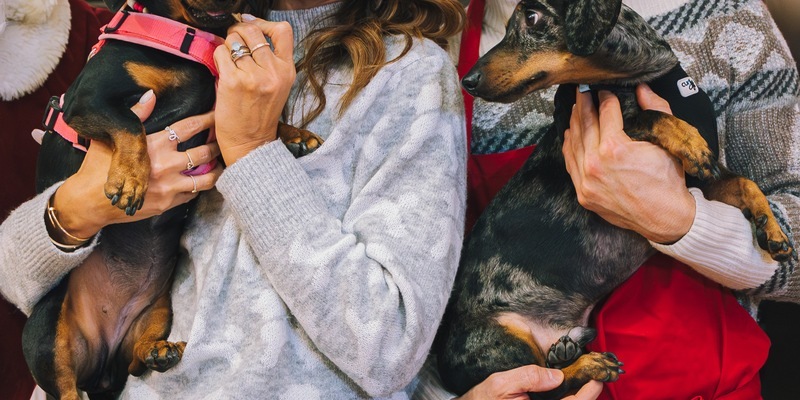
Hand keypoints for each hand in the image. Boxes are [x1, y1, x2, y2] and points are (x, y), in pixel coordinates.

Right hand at [52, 91, 222, 238]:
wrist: (90, 202)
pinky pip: (192, 194)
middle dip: (218, 145)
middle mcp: (165, 165)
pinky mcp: (168, 204)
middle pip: (203, 152)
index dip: (207, 119)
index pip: (188, 127)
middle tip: (226, 141)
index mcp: (154, 145)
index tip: (219, 114)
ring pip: (205, 178)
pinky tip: (203, 181)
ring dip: (216, 170)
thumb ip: (137, 116)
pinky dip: (199, 187)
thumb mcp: (113, 138)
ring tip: (222, 164)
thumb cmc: (98, 167)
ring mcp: (168, 186)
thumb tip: (150, 95)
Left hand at [213, 15, 295, 164]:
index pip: (283, 31)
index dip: (265, 24)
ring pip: (234, 40)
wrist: (250, 144)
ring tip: (228, 59)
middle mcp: (273, 71)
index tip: (253, 27)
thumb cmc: (260, 115)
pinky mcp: (232, 82)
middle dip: (240, 30)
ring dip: (228, 45)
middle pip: (253, 31)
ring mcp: (253, 76)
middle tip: (234, 40)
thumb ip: (270, 62)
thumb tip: (250, 31)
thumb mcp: (278, 86)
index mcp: (287, 71)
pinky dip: (218, 57)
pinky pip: (221, 53)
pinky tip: (222, 70)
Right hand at [456, 365, 602, 399]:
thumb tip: (556, 375)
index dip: (589, 392)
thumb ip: (528, 377)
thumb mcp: (501, 385)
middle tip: (595, 373)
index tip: (598, 377)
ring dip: (577, 394)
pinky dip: (565, 394)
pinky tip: (564, 383)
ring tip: (583, 377)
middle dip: (586, 392)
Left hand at [561, 85, 695, 243]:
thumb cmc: (668, 181)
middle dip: (583, 104)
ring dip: (574, 122)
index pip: (605, 112)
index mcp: (615, 148)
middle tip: (583, 90)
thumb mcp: (667, 140)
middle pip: (584, 124)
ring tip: (577, 108)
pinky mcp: (583, 194)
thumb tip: (642, 89)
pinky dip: (569, 146)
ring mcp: (586, 181)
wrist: (666, 218)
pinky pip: (570, 163)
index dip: (605, 97)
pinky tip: (571, 133)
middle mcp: (595, 164)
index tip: (603, 89)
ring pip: (573, 143)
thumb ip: (656, 109)